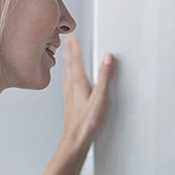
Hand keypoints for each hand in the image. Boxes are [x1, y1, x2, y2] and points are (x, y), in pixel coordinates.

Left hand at [59, 34, 114, 155]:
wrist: (75, 139)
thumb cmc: (87, 122)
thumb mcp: (101, 97)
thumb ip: (105, 77)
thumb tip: (108, 59)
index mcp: (78, 83)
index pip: (76, 59)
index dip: (76, 46)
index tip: (73, 35)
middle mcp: (71, 87)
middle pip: (70, 64)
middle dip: (70, 51)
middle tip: (68, 40)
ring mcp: (69, 95)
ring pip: (67, 73)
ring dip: (67, 61)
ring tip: (66, 54)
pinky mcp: (71, 102)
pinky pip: (68, 83)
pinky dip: (68, 75)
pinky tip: (69, 79)